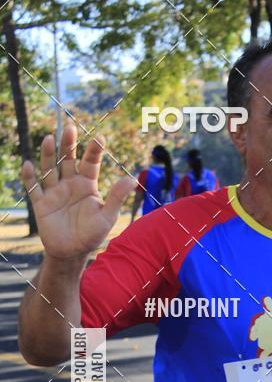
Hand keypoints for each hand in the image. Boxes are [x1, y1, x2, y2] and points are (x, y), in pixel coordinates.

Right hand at [21, 121, 135, 260]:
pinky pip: (33, 187)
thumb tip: (132, 180)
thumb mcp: (107, 216)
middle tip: (70, 128)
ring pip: (49, 168)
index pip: (91, 163)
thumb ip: (117, 197)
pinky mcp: (41, 203)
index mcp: (87, 185)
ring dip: (48, 154)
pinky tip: (28, 165)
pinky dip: (29, 177)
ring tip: (50, 139)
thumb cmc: (92, 234)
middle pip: (68, 159)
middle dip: (68, 145)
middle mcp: (70, 184)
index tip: (100, 139)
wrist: (72, 252)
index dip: (94, 151)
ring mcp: (54, 192)